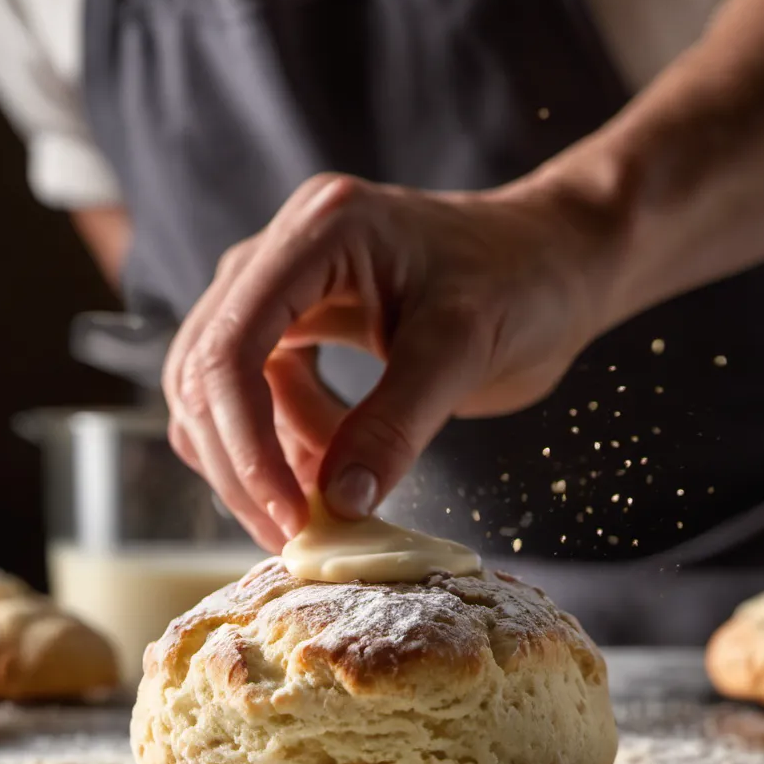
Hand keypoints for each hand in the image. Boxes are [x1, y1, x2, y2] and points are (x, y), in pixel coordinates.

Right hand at [162, 171, 618, 549]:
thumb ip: (397, 423)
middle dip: (242, 461)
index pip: (233, 343)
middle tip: (297, 532)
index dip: (245, 441)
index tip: (289, 515)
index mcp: (320, 232)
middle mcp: (285, 249)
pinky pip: (257, 393)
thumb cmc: (526, 283)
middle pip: (207, 369)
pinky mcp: (299, 321)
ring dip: (258, 456)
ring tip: (331, 494)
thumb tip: (338, 506)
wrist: (556, 264)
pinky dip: (280, 444)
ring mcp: (285, 284)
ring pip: (219, 388)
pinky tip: (331, 468)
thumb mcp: (466, 349)